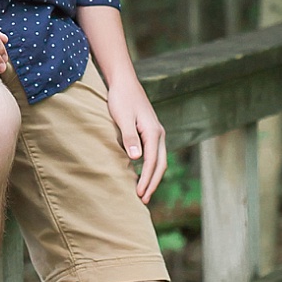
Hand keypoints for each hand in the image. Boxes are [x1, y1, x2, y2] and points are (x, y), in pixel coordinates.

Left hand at [106, 76, 166, 202]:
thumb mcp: (123, 118)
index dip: (147, 180)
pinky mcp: (150, 131)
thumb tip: (137, 159)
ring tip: (143, 192)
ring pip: (159, 160)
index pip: (152, 162)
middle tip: (143, 200)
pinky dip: (149, 166)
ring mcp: (156, 132)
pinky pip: (154, 154)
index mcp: (153, 132)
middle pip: (160, 164)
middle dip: (153, 183)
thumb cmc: (121, 98)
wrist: (124, 81)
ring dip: (152, 176)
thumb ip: (130, 138)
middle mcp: (158, 133)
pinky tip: (140, 173)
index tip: (139, 194)